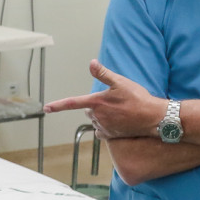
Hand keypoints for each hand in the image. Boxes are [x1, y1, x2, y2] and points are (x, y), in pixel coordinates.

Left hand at [44, 60, 165, 139]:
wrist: (153, 118)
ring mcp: (103, 127)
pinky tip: (117, 122)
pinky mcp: (110, 135)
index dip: (58, 105)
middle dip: (95, 105)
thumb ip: (104, 74)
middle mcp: (97, 116)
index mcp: (96, 102)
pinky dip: (105, 126)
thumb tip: (91, 63)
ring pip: (95, 120)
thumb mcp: (121, 82)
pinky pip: (100, 131)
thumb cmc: (138, 98)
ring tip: (119, 111)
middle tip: (113, 101)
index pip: (72, 103)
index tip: (46, 108)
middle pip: (88, 110)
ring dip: (101, 116)